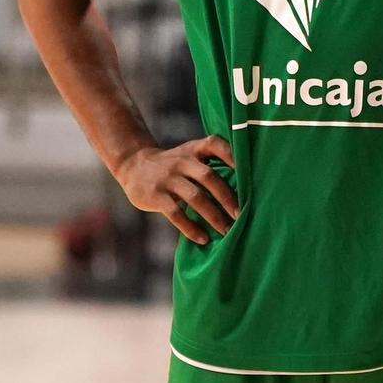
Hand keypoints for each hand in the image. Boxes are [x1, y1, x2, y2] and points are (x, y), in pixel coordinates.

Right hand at [114, 135, 238, 244]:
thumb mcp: (189, 155)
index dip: (230, 154)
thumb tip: (244, 188)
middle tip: (242, 215)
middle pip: (209, 177)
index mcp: (194, 150)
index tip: (248, 171)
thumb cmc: (174, 165)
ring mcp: (168, 178)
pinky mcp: (156, 196)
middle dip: (227, 197)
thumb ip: (210, 164)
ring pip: (195, 197)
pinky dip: (190, 228)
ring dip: (213, 216)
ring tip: (227, 231)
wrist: (134, 166)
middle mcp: (182, 162)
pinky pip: (175, 213)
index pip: (213, 144)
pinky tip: (203, 238)